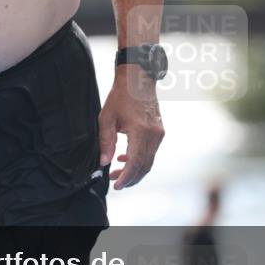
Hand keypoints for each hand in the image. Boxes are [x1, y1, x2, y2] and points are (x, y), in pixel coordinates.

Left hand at [98, 67, 164, 188]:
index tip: (116, 185)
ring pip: (149, 161)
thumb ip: (106, 141)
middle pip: (145, 166)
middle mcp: (154, 134)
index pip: (136, 162)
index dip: (126, 177)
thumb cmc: (121, 96)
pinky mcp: (159, 132)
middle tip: (116, 182)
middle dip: (130, 178)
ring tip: (117, 172)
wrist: (138, 79)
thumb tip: (104, 162)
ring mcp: (159, 133)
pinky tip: (125, 158)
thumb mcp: (107, 117)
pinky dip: (140, 159)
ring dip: (135, 170)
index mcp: (141, 131)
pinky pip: (151, 152)